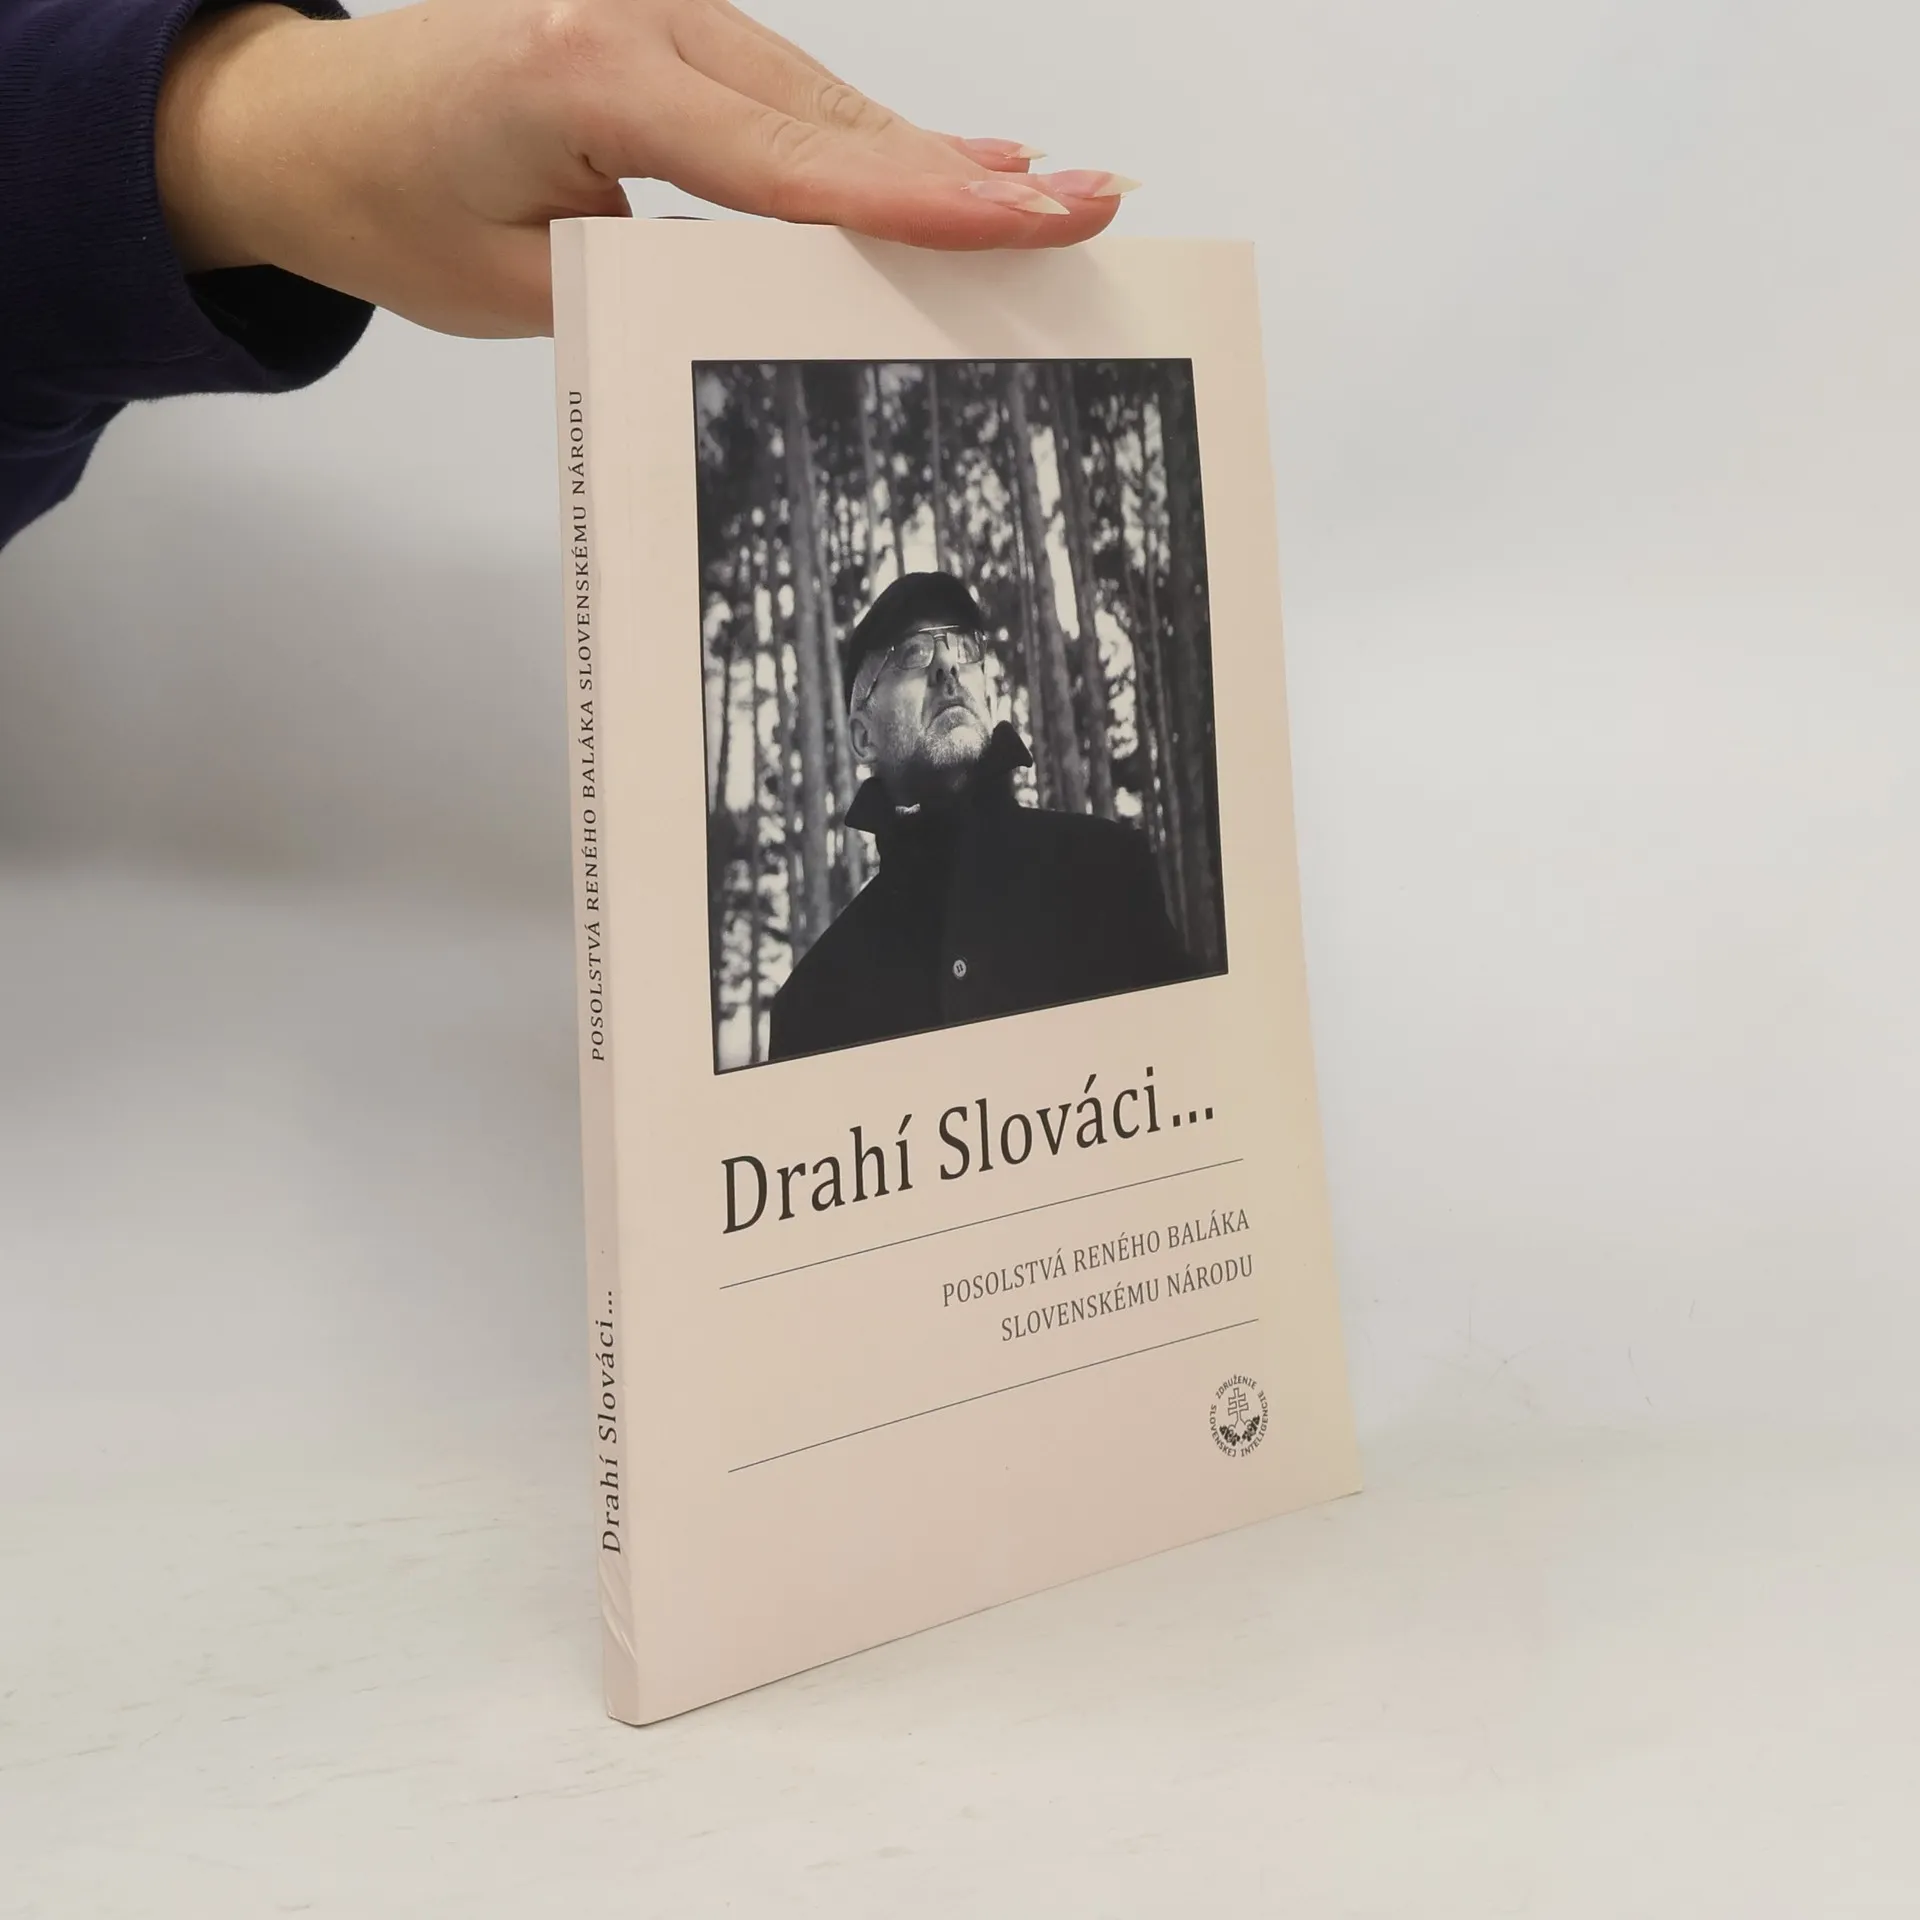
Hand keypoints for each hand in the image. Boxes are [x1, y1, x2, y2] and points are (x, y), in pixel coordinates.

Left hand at [156, 0, 1137, 337]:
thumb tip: (789, 299)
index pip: (790, 160)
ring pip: (823, 103)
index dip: (919, 202)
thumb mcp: (522, 283)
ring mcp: (658, 9)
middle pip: (831, 119)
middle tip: (1089, 207)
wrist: (303, 121)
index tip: (1028, 217)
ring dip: (929, 163)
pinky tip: (951, 168)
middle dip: (963, 177)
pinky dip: (866, 144)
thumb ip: (661, 283)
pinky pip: (788, 96)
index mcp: (591, 68)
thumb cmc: (388, 203)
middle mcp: (638, 13)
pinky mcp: (666, 30)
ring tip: (1046, 200)